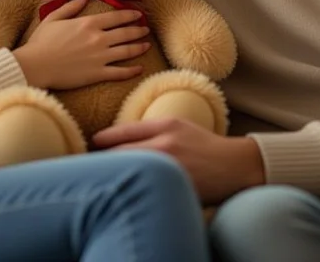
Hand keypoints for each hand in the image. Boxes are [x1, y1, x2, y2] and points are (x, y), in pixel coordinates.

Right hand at [13, 0, 150, 89]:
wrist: (35, 66)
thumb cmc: (41, 42)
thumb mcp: (54, 18)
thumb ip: (71, 6)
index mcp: (88, 23)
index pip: (116, 17)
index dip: (130, 15)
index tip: (138, 15)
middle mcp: (98, 38)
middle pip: (125, 33)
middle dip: (138, 31)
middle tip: (146, 30)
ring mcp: (100, 57)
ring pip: (127, 51)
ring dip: (139, 47)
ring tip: (147, 46)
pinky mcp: (97, 74)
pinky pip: (120, 72)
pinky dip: (132, 70)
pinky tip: (140, 69)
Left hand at [93, 118, 265, 204]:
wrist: (235, 166)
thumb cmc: (203, 144)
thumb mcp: (177, 125)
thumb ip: (147, 129)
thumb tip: (111, 136)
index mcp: (165, 128)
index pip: (122, 133)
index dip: (101, 140)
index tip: (90, 144)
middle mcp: (165, 147)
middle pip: (120, 155)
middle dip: (100, 160)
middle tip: (84, 165)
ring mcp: (169, 169)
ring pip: (129, 173)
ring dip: (112, 176)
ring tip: (98, 180)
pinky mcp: (174, 188)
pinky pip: (145, 189)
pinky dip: (131, 191)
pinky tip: (123, 193)